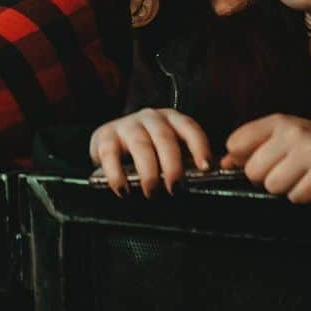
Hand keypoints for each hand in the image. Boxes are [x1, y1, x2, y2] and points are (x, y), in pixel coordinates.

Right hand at [89, 107, 213, 197]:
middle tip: (175, 188)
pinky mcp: (105, 136)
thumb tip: (201, 184)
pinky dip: (117, 175)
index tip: (206, 167)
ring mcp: (127, 124)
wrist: (113, 144)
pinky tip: (123, 189)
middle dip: (172, 166)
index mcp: (171, 120)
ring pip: (140, 146)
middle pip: (164, 138)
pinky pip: (110, 154)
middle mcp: (150, 118)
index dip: (199, 147)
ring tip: (151, 191)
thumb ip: (184, 163)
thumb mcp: (168, 152)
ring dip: (149, 172)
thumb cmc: (149, 153)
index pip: (189, 128)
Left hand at [221, 114, 310, 203]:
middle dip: (263, 179)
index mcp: (277, 121)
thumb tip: (222, 163)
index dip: (240, 160)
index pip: (236, 143)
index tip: (255, 162)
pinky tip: (310, 185)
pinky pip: (297, 197)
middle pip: (253, 171)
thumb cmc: (309, 144)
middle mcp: (293, 133)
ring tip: (296, 178)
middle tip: (280, 174)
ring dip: (283, 189)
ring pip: (274, 186)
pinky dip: (301, 196)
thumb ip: (249, 147)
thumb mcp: (279, 136)